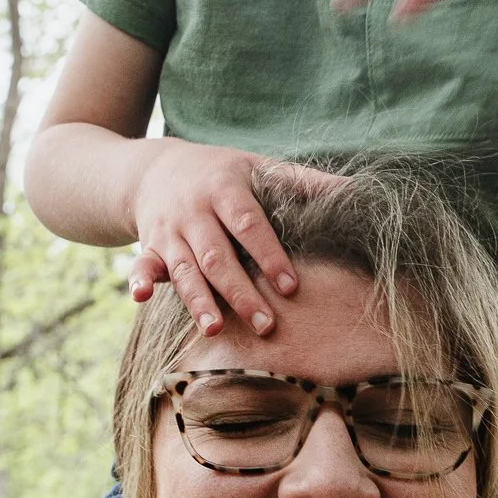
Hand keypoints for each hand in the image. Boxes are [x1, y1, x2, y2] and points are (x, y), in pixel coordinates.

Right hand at [128, 139, 342, 331]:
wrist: (154, 168)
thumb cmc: (221, 173)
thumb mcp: (258, 167)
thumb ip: (305, 182)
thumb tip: (358, 189)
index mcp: (226, 189)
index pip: (249, 225)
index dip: (270, 255)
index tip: (291, 286)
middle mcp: (195, 211)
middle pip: (218, 256)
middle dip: (240, 292)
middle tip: (266, 325)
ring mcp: (169, 230)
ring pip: (184, 269)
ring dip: (198, 300)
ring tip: (216, 330)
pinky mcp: (149, 245)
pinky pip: (143, 264)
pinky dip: (140, 280)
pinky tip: (141, 299)